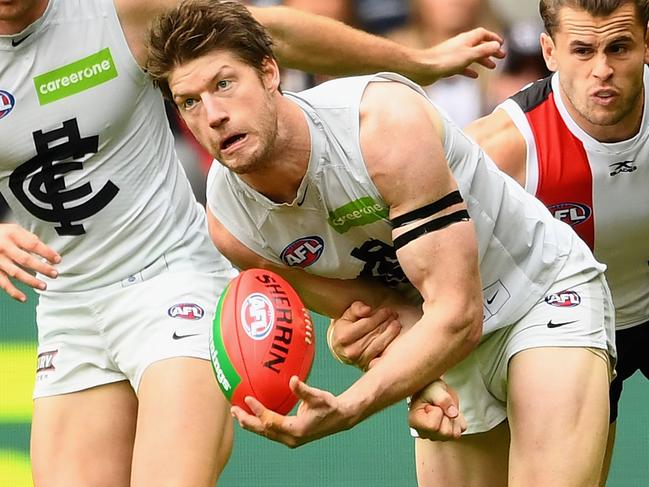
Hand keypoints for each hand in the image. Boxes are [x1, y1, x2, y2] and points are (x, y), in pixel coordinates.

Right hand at [0, 223, 59, 301]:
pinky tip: (23, 298)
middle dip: (42, 268)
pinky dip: (13, 292)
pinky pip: (3, 283)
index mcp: (12, 235)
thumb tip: (47, 251)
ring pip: (16, 273)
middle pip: (26, 260)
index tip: (57, 260)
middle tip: (54, 274)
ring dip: (31, 281)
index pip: (33, 244)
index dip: (47, 253)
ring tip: (43, 286)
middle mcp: (4, 247)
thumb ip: (29, 239)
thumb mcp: (15, 230)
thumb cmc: (1, 234)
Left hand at [231, 376, 352, 447]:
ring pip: (265, 432)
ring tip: (237, 412)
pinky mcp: (289, 436)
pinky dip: (259, 422)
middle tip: (233, 409)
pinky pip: (270, 430)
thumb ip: (304, 390)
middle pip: (263, 430)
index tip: (247, 399)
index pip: (271, 421)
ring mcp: (289, 439)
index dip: (258, 411)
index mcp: (296, 429)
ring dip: (250, 423)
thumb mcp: (319, 397)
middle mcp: (290, 438)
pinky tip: (252, 413)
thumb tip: (292, 379)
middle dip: (246, 421)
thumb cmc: (329, 406)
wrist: (340, 419)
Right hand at [328, 301, 400, 370]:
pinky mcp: (367, 367)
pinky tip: (396, 340)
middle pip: (374, 334)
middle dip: (386, 323)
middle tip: (394, 315)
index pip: (366, 324)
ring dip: (391, 333)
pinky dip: (389, 348)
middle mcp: (350, 351)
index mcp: (343, 336)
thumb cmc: (345, 327)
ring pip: (380, 345)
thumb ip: (356, 308)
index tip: (387, 310)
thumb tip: (368, 309)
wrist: (340, 348)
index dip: (379, 316)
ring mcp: (359, 361)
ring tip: (396, 324)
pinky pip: (382, 357)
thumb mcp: (347, 315)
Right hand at [408, 379, 466, 440]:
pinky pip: (460, 431)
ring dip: (454, 419)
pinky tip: (450, 414)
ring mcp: (435, 436)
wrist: (434, 390)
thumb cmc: (429, 388)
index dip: (438, 412)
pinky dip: (459, 422)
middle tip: (440, 407)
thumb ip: (442, 399)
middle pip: (445, 433)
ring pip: (454, 434)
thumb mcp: (435, 389)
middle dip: (447, 416)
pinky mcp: (446, 436)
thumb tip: (453, 414)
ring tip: (445, 410)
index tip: (434, 405)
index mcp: (415, 421)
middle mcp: (424, 432)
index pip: (433, 426)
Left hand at [409, 28, 505, 84]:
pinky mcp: (448, 65)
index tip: (501, 44)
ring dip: (483, 60)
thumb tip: (496, 45)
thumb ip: (484, 50)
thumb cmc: (444, 61)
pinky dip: (470, 70)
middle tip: (501, 57)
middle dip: (490, 50)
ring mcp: (454, 55)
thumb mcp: (469, 55)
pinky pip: (463, 66)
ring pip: (472, 56)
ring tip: (492, 66)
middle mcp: (460, 45)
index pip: (483, 34)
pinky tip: (474, 75)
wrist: (424, 69)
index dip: (493, 38)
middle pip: (479, 45)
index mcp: (466, 39)